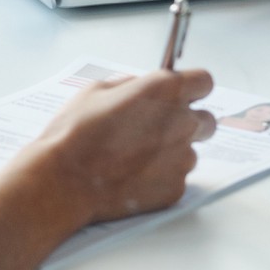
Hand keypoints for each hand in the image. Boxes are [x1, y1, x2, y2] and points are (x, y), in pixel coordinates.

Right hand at [27, 69, 216, 223]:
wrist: (64, 181)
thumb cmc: (76, 133)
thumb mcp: (97, 91)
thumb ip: (131, 86)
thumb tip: (142, 88)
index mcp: (165, 91)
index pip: (204, 81)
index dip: (192, 88)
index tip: (182, 95)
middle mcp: (182, 122)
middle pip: (206, 120)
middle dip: (188, 122)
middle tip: (159, 129)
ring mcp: (182, 158)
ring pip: (190, 151)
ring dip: (172, 152)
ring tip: (136, 158)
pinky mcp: (176, 187)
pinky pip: (176, 177)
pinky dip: (161, 177)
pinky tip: (133, 177)